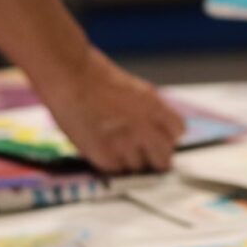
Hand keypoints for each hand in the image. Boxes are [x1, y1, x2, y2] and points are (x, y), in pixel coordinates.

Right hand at [43, 50, 182, 174]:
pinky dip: (111, 164)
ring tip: (115, 145)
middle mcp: (145, 128)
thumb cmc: (95, 76)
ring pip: (140, 168)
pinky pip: (117, 170)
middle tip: (143, 152)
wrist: (69, 76)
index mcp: (156, 108)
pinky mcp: (106, 157)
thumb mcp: (135, 89)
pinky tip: (102, 147)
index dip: (166, 137)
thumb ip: (149, 112)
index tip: (160, 139)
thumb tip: (155, 129)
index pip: (177, 133)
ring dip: (130, 161)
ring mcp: (126, 145)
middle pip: (164, 159)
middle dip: (155, 156)